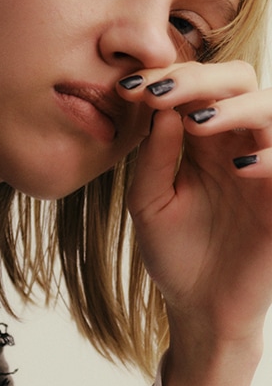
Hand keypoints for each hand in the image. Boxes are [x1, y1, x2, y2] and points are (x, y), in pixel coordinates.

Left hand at [117, 60, 271, 385]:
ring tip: (198, 124)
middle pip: (237, 81)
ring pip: (270, 109)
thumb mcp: (149, 205)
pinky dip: (271, 156)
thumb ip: (152, 159)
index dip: (166, 79)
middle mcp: (239, 142)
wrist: (201, 307)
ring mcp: (266, 165)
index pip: (196, 88)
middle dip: (198, 78)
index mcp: (205, 140)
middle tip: (159, 93)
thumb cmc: (176, 255)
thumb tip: (161, 109)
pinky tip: (240, 168)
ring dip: (235, 108)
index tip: (127, 88)